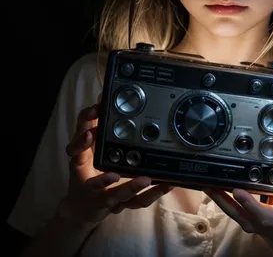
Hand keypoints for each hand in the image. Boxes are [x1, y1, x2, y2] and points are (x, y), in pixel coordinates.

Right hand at [60, 95, 171, 224]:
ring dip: (130, 189)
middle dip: (104, 179)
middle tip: (114, 174)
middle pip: (94, 184)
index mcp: (81, 164)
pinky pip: (138, 201)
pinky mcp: (121, 205)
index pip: (76, 152)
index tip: (89, 134)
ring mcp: (106, 198)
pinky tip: (167, 183)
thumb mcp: (83, 144)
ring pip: (117, 197)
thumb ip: (91, 121)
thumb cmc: (85, 169)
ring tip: (145, 180)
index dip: (81, 142)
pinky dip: (153, 193)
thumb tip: (102, 96)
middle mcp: (91, 184)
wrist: (82, 205)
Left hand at [205, 123, 272, 251]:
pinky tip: (212, 183)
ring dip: (216, 195)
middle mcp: (259, 222)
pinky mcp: (246, 220)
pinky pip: (230, 208)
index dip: (248, 202)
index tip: (238, 190)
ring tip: (204, 179)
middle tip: (208, 180)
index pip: (260, 212)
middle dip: (220, 195)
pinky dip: (220, 196)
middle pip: (235, 211)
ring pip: (229, 210)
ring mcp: (250, 223)